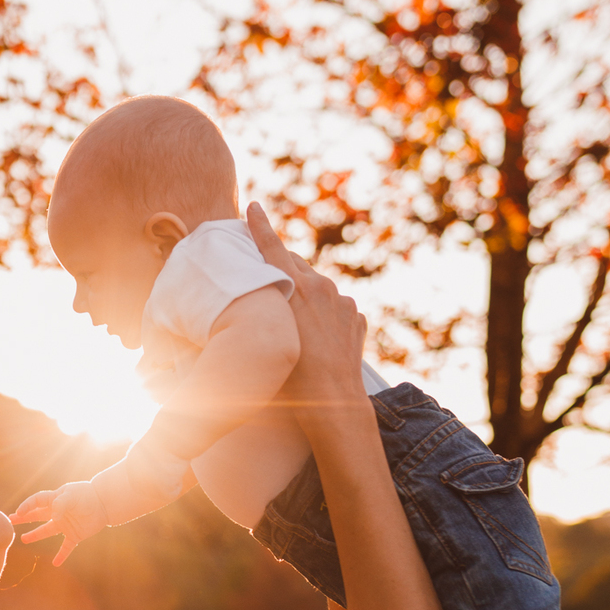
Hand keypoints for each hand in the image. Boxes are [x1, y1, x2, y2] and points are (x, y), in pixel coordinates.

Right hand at [10, 480, 107, 565]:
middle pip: (36, 515)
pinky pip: (66, 547)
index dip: (27, 506)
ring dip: (35, 535)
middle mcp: (57, 512)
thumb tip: (53, 515)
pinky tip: (55, 564)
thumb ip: (61, 503)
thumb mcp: (73, 494)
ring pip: (47, 531)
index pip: (36, 501)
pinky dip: (61, 555)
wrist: (105, 503)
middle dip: (23, 517)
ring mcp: (65, 524)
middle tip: (10, 521)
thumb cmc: (88, 495)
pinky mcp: (74, 535)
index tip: (19, 513)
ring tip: (24, 539)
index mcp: (55, 499)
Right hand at [246, 203, 367, 427]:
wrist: (335, 402)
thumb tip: (261, 297)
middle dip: (281, 266)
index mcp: (297, 288)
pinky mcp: (356, 317)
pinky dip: (325, 315)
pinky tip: (317, 337)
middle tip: (264, 270)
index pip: (273, 249)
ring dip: (304, 295)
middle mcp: (323, 288)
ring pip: (317, 287)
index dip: (260, 227)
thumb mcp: (271, 336)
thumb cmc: (293, 378)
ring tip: (294, 319)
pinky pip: (336, 308)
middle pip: (295, 265)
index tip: (253, 207)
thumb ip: (268, 307)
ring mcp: (343, 302)